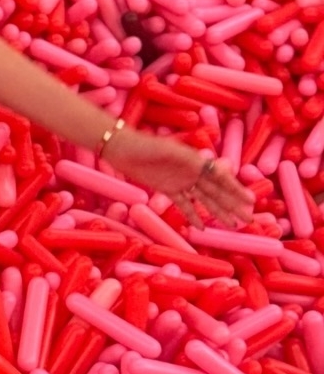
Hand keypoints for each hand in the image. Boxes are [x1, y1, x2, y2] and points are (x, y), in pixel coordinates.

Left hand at [103, 128, 254, 226]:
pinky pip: (184, 205)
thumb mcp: (172, 151)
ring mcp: (181, 181)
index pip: (222, 178)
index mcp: (197, 161)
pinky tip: (202, 227)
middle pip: (217, 191)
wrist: (123, 149)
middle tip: (248, 218)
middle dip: (233, 205)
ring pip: (204, 199)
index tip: (250, 200)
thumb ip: (192, 161)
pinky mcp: (167, 189)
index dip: (236, 190)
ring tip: (232, 224)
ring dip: (218, 212)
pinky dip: (193, 215)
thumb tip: (213, 167)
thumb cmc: (147, 146)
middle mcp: (193, 172)